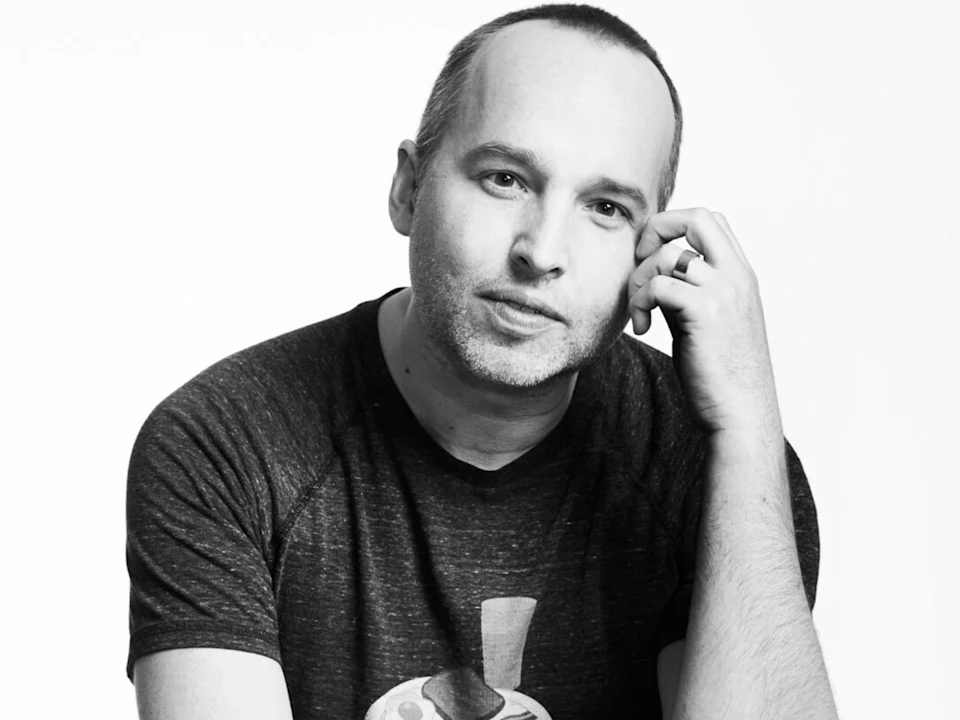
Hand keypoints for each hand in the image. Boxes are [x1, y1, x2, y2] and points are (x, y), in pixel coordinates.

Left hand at [628, 208, 780, 437]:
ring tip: (639, 312)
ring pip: (667, 255)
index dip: (673, 228)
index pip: (710, 220)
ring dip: (639, 281)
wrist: (741, 414)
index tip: (650, 259)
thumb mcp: (709, 322)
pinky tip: (643, 329)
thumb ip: (690, 292)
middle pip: (696, 218)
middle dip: (656, 231)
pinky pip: (658, 286)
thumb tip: (656, 276)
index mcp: (741, 276)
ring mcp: (724, 291)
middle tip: (639, 266)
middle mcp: (737, 276)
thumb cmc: (722, 376)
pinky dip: (639, 304)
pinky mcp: (705, 312)